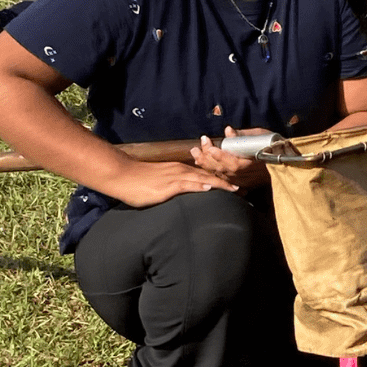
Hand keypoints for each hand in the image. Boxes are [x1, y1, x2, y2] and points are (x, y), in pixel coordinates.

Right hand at [110, 158, 237, 208]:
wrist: (122, 175)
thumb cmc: (136, 181)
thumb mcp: (159, 183)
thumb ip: (173, 187)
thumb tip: (182, 196)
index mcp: (179, 170)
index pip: (205, 175)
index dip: (221, 180)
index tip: (235, 187)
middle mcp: (181, 170)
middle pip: (209, 176)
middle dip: (227, 182)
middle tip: (244, 189)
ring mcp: (176, 176)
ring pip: (203, 178)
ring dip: (221, 183)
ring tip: (236, 190)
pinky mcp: (169, 184)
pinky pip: (189, 184)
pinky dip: (201, 186)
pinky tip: (212, 189)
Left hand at [189, 127, 270, 189]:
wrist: (282, 164)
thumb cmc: (272, 147)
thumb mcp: (261, 136)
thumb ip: (243, 135)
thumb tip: (228, 130)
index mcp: (250, 164)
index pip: (231, 163)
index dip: (219, 155)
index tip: (209, 146)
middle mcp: (243, 175)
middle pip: (220, 169)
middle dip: (206, 157)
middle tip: (197, 146)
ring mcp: (239, 181)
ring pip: (218, 174)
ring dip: (205, 164)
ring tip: (195, 153)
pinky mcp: (237, 183)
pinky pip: (220, 178)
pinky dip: (210, 171)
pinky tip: (201, 163)